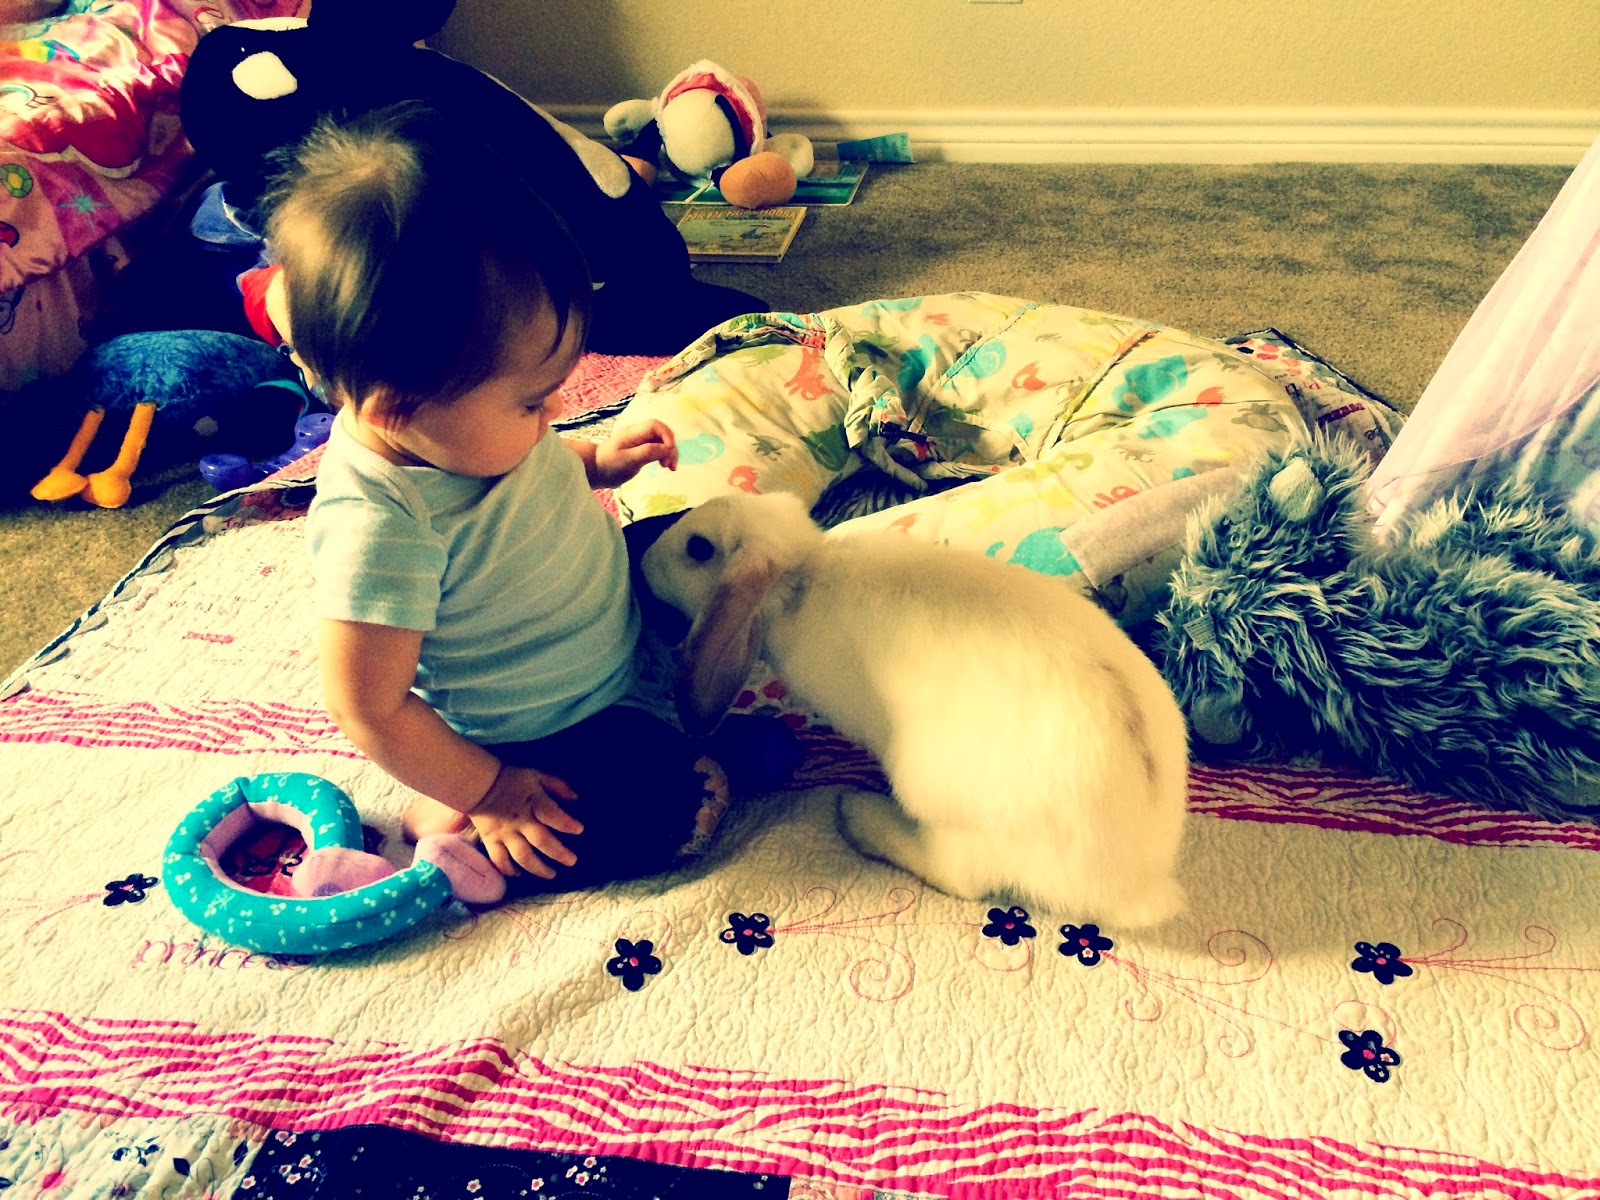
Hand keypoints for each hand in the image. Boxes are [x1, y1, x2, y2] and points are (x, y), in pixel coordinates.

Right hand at [469, 763, 584, 878]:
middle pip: (541, 841)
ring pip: (523, 856)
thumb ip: (557, 786)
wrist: (479, 784)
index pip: (552, 814)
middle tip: (572, 861)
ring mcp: (505, 834)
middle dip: (559, 853)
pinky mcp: (491, 841)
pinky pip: (499, 860)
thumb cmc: (512, 780)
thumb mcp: (537, 776)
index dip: (567, 823)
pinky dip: (508, 870)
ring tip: (551, 874)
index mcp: (533, 803)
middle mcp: (520, 821)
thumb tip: (575, 798)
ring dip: (538, 868)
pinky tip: (518, 875)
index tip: (580, 830)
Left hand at [591, 420, 677, 487]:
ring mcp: (639, 441)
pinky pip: (656, 448)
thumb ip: (647, 452)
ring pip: (661, 442)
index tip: (669, 452)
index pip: (656, 426)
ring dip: (668, 453)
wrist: (594, 471)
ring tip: (669, 468)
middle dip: (670, 447)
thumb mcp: (628, 460)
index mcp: (634, 433)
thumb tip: (667, 448)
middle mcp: (638, 434)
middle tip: (670, 466)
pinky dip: (663, 456)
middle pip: (661, 434)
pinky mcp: (640, 450)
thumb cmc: (609, 465)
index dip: (667, 436)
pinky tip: (664, 466)